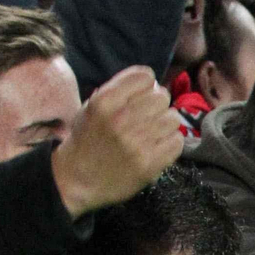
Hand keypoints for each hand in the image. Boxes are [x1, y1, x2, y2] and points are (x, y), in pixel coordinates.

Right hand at [50, 67, 181, 217]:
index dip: (148, 84)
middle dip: (159, 103)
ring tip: (157, 130)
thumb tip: (151, 83)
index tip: (146, 93)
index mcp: (105, 100)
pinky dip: (172, 141)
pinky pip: (177, 142)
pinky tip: (161, 144)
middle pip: (161, 97)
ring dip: (167, 123)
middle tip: (152, 114)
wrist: (78, 178)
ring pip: (172, 118)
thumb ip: (118, 92)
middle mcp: (121, 119)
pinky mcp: (149, 164)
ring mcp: (137, 143)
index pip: (144, 77)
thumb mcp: (93, 106)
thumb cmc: (87, 139)